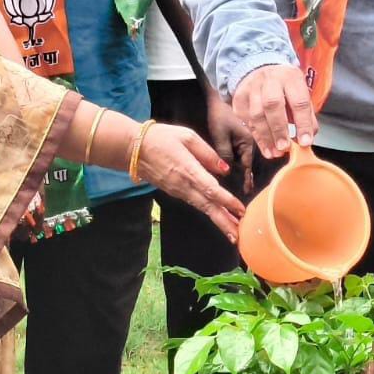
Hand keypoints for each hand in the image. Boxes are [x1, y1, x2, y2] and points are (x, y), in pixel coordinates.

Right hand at [138, 123, 246, 239]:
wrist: (132, 149)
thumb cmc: (161, 138)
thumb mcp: (187, 137)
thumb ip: (207, 153)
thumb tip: (224, 169)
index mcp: (189, 170)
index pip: (211, 190)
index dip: (227, 201)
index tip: (241, 211)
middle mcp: (184, 185)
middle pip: (207, 207)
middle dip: (224, 222)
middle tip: (239, 236)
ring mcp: (178, 191)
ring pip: (202, 207)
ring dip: (218, 220)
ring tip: (233, 232)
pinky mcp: (174, 192)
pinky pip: (195, 203)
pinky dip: (208, 211)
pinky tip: (217, 216)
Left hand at [205, 86, 256, 192]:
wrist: (221, 97)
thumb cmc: (220, 114)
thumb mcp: (220, 135)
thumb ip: (224, 154)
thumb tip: (227, 171)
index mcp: (249, 141)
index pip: (248, 165)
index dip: (246, 179)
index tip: (247, 191)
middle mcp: (253, 142)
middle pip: (249, 164)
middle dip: (246, 176)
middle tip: (244, 191)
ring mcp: (249, 139)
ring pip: (246, 159)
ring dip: (241, 168)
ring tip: (239, 183)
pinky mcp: (244, 137)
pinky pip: (242, 152)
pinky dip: (238, 160)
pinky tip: (233, 167)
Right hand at [233, 64, 317, 158]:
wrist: (259, 69)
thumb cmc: (284, 87)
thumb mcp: (300, 93)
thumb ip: (306, 116)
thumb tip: (307, 139)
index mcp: (290, 77)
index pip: (298, 101)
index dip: (302, 124)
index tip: (305, 142)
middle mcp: (270, 79)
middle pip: (272, 105)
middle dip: (279, 129)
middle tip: (284, 147)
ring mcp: (252, 87)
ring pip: (256, 114)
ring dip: (266, 137)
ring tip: (275, 152)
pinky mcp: (239, 97)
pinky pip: (246, 120)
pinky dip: (256, 136)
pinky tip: (265, 147)